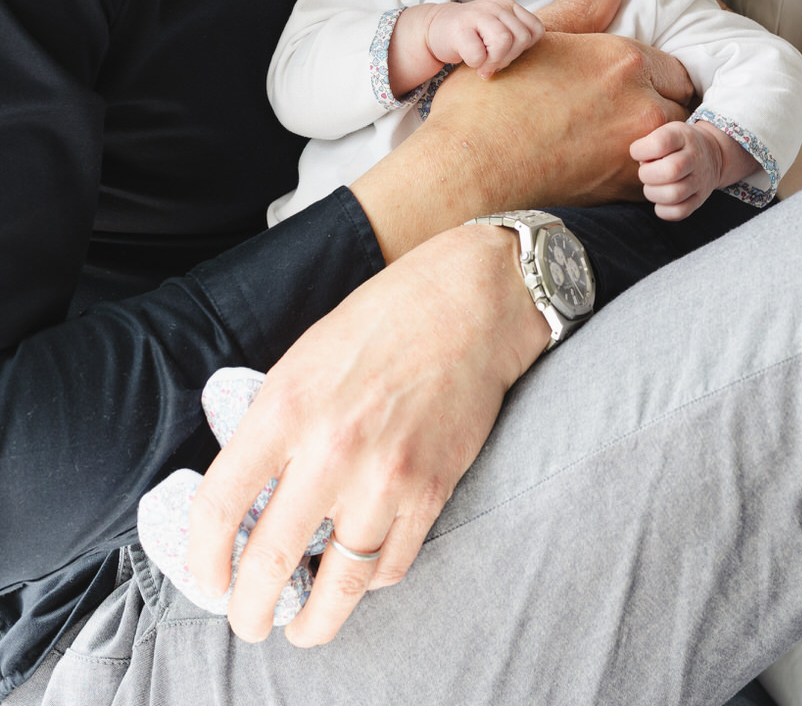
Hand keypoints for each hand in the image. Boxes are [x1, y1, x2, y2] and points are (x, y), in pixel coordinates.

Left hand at [187, 223, 545, 646]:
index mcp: (286, 404)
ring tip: (301, 628)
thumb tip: (248, 494)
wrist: (472, 302)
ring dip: (312, 621)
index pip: (219, 505)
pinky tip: (355, 579)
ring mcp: (385, 475)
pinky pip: (389, 566)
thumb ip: (273, 423)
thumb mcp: (304, 358)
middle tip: (248, 621)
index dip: (201, 559)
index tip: (205, 581)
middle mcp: (331, 447)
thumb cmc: (384, 320)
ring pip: (337, 585)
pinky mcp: (432, 490)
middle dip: (249, 610)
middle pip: (269, 561)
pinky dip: (366, 583)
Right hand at [424, 0, 543, 77]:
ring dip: (494, 61)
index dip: (525, 48)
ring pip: (504, 42)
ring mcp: (477, 15)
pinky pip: (478, 54)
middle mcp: (496, 6)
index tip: (507, 53)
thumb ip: (515, 41)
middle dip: (509, 57)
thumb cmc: (472, 36)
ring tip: (483, 64)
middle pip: (522, 38)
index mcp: (509, 6)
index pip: (535, 30)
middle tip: (493, 62)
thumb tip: (527, 66)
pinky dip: (476, 63)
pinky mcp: (459, 29)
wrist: (435, 29)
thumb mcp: (499, 31)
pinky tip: (468, 59)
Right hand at [429, 0, 695, 210]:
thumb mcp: (535, 39)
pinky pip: (655, 177)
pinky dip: (644, 172)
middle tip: (633, 114)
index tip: (640, 86)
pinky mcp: (623, 188)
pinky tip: (613, 167)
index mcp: (623, 59)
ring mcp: (636, 149)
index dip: (658, 76)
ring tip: (627, 142)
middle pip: (680, 105)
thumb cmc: (492, 101)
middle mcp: (640, 102)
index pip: (675, 68)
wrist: (469, 167)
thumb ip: (582, 10)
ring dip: (659, 141)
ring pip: (672, 143)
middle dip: (664, 107)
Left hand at [631, 117, 741, 219]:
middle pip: (670, 171)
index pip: (660, 143)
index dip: (641, 150)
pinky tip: (660, 199)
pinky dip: (663, 210)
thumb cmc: (678, 143)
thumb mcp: (667, 131)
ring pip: (674, 194)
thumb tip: (638, 161)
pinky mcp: (699, 199)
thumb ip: (649, 142)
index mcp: (683, 136)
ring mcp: (699, 180)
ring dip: (653, 193)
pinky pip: (679, 212)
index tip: (637, 152)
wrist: (713, 153)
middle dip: (647, 174)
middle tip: (645, 172)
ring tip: (652, 185)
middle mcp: (695, 157)